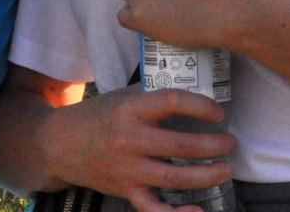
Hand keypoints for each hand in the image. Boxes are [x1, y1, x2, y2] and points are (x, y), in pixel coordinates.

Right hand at [38, 84, 234, 211]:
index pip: (172, 101)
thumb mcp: (121, 98)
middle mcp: (129, 139)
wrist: (59, 144)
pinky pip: (154, 209)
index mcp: (129, 110)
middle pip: (181, 144)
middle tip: (229, 143)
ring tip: (226, 169)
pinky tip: (198, 210)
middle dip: (214, 145)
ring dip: (207, 175)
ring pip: (176, 176)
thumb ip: (152, 97)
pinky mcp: (126, 191)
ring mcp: (128, 169)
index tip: (218, 111)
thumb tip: (192, 91)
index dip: (200, 105)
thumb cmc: (96, 117)